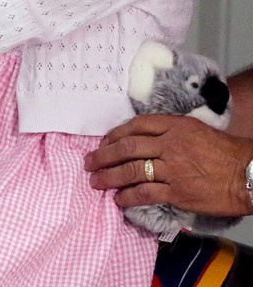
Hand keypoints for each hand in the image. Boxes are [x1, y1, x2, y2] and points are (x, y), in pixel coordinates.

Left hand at [84, 114, 252, 217]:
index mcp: (174, 126)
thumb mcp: (195, 129)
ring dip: (109, 176)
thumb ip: (169, 130)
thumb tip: (142, 136)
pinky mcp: (177, 191)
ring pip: (131, 170)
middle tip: (89, 161)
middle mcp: (170, 144)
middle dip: (103, 155)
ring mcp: (172, 168)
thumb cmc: (224, 151)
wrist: (247, 173)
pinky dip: (128, 196)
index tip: (104, 141)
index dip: (115, 134)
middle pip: (127, 147)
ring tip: (95, 181)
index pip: (136, 126)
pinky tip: (118, 199)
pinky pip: (145, 193)